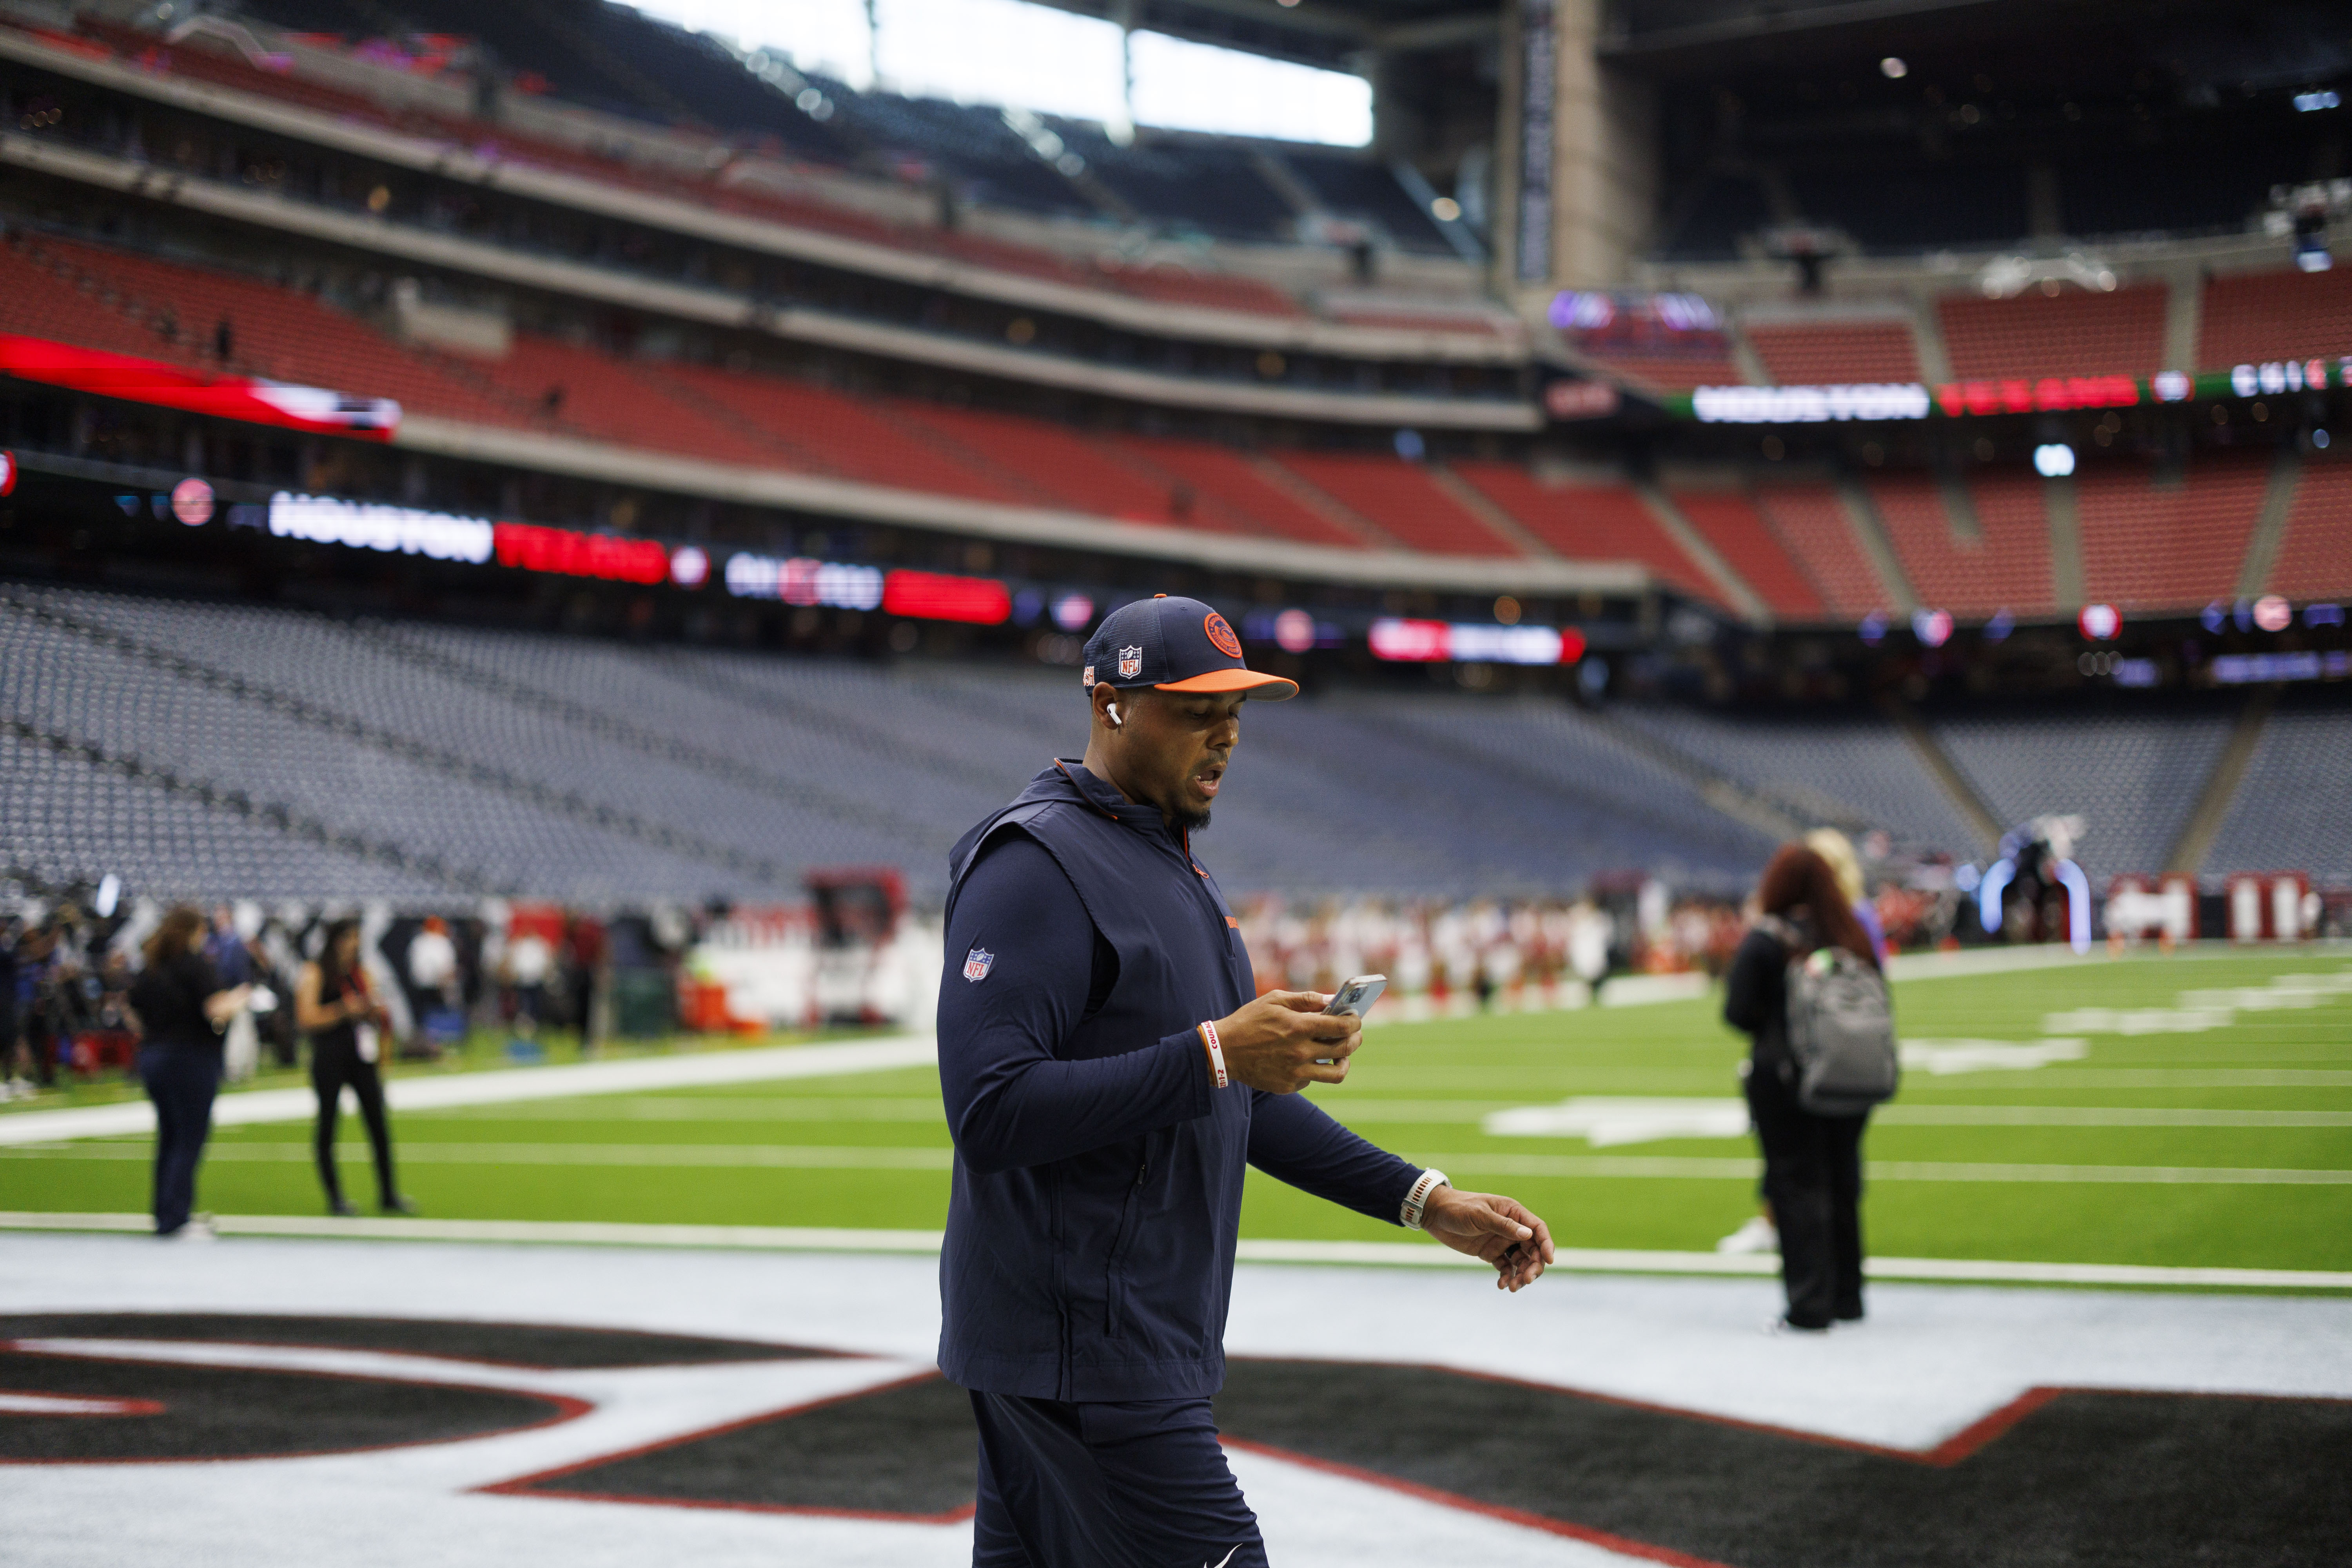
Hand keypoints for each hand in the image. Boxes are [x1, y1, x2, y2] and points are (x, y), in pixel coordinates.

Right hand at [1213, 989, 1361, 1093]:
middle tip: (1354, 1035)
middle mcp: (1300, 1052)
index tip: (1355, 1019)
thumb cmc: (1249, 1021)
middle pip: (1344, 1049)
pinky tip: (1305, 1061)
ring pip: (1336, 1074)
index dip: (1355, 1022)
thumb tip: (1333, 1000)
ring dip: (1344, 1062)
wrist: (1222, 1051)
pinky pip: (1312, 1081)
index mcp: (1298, 1027)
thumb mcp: (1274, 1000)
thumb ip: (1306, 999)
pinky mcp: (1288, 1087)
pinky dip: (1314, 1070)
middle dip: (1355, 1039)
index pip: (1342, 1026)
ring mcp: (1295, 1073)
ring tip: (1341, 1055)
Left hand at [1422, 1187, 1554, 1291]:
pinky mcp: (1491, 1253)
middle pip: (1532, 1249)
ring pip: (1520, 1261)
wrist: (1435, 1214)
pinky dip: (1506, 1276)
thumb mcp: (1480, 1215)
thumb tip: (1529, 1235)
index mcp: (1513, 1213)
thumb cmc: (1458, 1208)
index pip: (1538, 1229)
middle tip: (1526, 1280)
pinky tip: (1501, 1285)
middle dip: (1533, 1266)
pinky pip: (1505, 1267)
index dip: (1546, 1244)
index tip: (1549, 1260)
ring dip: (1520, 1275)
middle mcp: (1512, 1228)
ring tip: (1512, 1287)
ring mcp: (1502, 1241)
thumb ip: (1504, 1226)